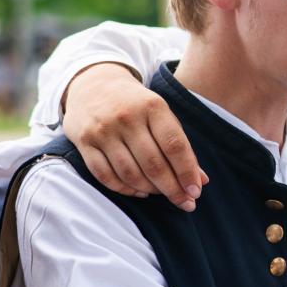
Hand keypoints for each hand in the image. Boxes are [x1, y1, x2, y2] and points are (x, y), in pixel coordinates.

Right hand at [63, 63, 207, 210]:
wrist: (92, 84)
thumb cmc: (137, 105)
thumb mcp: (161, 115)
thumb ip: (180, 145)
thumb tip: (202, 180)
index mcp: (153, 107)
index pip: (174, 146)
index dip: (187, 172)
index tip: (196, 192)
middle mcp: (127, 118)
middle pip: (153, 163)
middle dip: (172, 188)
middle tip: (185, 203)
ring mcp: (103, 130)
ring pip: (129, 172)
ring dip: (149, 190)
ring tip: (162, 194)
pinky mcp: (84, 142)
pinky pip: (104, 175)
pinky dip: (124, 189)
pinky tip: (139, 192)